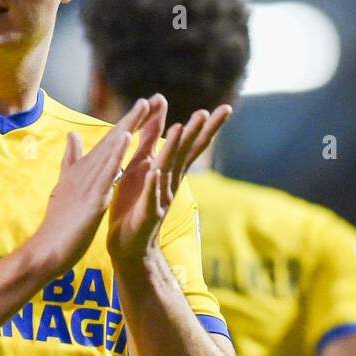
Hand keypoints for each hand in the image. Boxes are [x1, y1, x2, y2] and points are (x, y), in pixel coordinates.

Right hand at [28, 97, 151, 276]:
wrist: (46, 251)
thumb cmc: (58, 225)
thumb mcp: (65, 188)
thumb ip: (70, 162)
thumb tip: (71, 136)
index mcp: (83, 172)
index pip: (107, 145)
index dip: (124, 127)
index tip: (141, 110)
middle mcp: (85, 172)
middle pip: (111, 141)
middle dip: (131, 120)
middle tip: (149, 100)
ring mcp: (88, 183)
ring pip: (111, 150)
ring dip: (127, 127)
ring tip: (143, 108)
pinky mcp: (92, 197)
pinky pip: (107, 171)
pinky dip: (117, 153)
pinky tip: (127, 137)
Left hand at [107, 95, 231, 267]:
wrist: (129, 247)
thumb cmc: (135, 205)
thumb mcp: (141, 166)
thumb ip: (150, 140)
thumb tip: (159, 113)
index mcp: (169, 172)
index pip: (190, 146)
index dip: (206, 128)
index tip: (225, 108)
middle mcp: (170, 184)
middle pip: (186, 155)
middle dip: (197, 134)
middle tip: (211, 112)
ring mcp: (160, 199)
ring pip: (168, 171)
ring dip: (173, 150)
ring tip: (179, 128)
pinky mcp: (147, 214)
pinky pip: (150, 197)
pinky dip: (153, 184)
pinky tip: (155, 171)